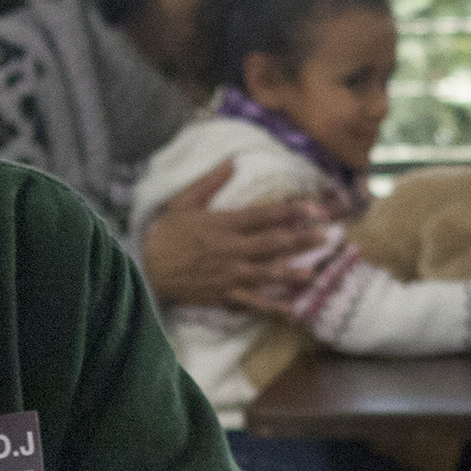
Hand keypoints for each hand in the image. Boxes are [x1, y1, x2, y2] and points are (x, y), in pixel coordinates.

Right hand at [141, 162, 330, 309]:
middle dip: (301, 240)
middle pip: (272, 244)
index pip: (263, 216)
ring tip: (313, 272)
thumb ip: (210, 183)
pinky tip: (290, 308)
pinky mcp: (223, 295)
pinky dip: (271, 306)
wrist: (143, 270)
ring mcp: (228, 275)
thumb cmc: (164, 234)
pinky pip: (251, 302)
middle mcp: (229, 250)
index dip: (291, 212)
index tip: (313, 209)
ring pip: (266, 274)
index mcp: (222, 224)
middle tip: (326, 237)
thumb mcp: (183, 202)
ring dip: (291, 273)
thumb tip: (232, 162)